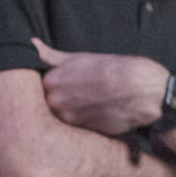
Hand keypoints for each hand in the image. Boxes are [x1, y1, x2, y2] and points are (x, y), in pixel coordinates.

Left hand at [32, 39, 167, 135]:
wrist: (142, 90)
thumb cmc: (114, 70)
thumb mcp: (80, 58)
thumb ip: (51, 56)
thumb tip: (33, 44)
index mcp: (51, 80)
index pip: (38, 89)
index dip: (55, 88)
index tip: (69, 86)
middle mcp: (55, 101)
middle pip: (48, 106)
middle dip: (61, 102)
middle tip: (82, 96)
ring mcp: (69, 119)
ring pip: (62, 119)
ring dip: (73, 114)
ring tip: (92, 104)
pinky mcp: (83, 132)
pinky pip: (77, 129)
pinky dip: (86, 122)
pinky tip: (100, 112)